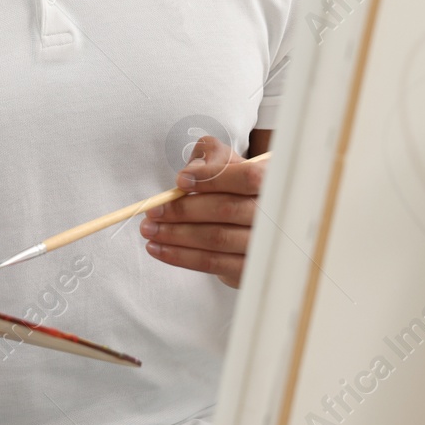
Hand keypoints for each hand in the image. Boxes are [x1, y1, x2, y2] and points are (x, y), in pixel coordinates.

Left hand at [140, 135, 263, 288]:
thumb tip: (191, 172)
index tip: (180, 181)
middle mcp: (275, 214)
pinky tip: (159, 249)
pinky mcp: (249, 268)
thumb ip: (212, 155)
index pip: (248, 177)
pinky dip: (181, 256)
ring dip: (176, 235)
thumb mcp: (229, 162)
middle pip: (227, 210)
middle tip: (152, 210)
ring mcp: (264, 244)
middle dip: (184, 210)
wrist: (252, 223)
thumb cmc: (236, 186)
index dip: (213, 178)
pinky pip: (213, 263)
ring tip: (149, 229)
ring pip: (216, 238)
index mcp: (273, 182)